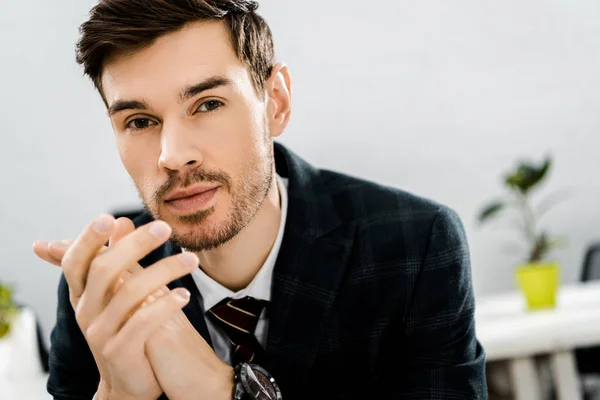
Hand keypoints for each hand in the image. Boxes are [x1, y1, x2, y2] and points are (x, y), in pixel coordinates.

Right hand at [34, 215, 198, 399]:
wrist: (130, 383)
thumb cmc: (126, 330)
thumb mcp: (118, 295)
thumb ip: (117, 260)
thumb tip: (120, 221)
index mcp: (83, 295)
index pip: (77, 261)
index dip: (89, 239)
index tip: (110, 217)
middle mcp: (86, 312)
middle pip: (103, 270)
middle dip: (134, 245)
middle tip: (165, 228)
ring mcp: (100, 334)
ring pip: (129, 293)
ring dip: (164, 270)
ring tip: (192, 260)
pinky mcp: (120, 352)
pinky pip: (142, 323)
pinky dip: (165, 305)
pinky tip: (184, 295)